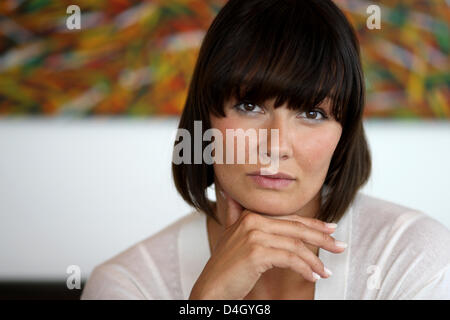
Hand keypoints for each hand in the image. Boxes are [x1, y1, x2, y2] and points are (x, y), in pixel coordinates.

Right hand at [189, 188, 344, 299]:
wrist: (211, 288)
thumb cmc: (224, 268)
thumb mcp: (231, 236)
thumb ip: (235, 216)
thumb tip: (233, 198)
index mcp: (250, 216)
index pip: (290, 218)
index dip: (313, 224)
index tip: (330, 229)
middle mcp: (252, 221)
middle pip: (296, 228)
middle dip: (321, 238)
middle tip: (339, 246)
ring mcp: (254, 235)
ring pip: (295, 245)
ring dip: (314, 260)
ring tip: (325, 271)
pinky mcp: (257, 252)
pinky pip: (290, 259)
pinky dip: (304, 268)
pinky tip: (312, 277)